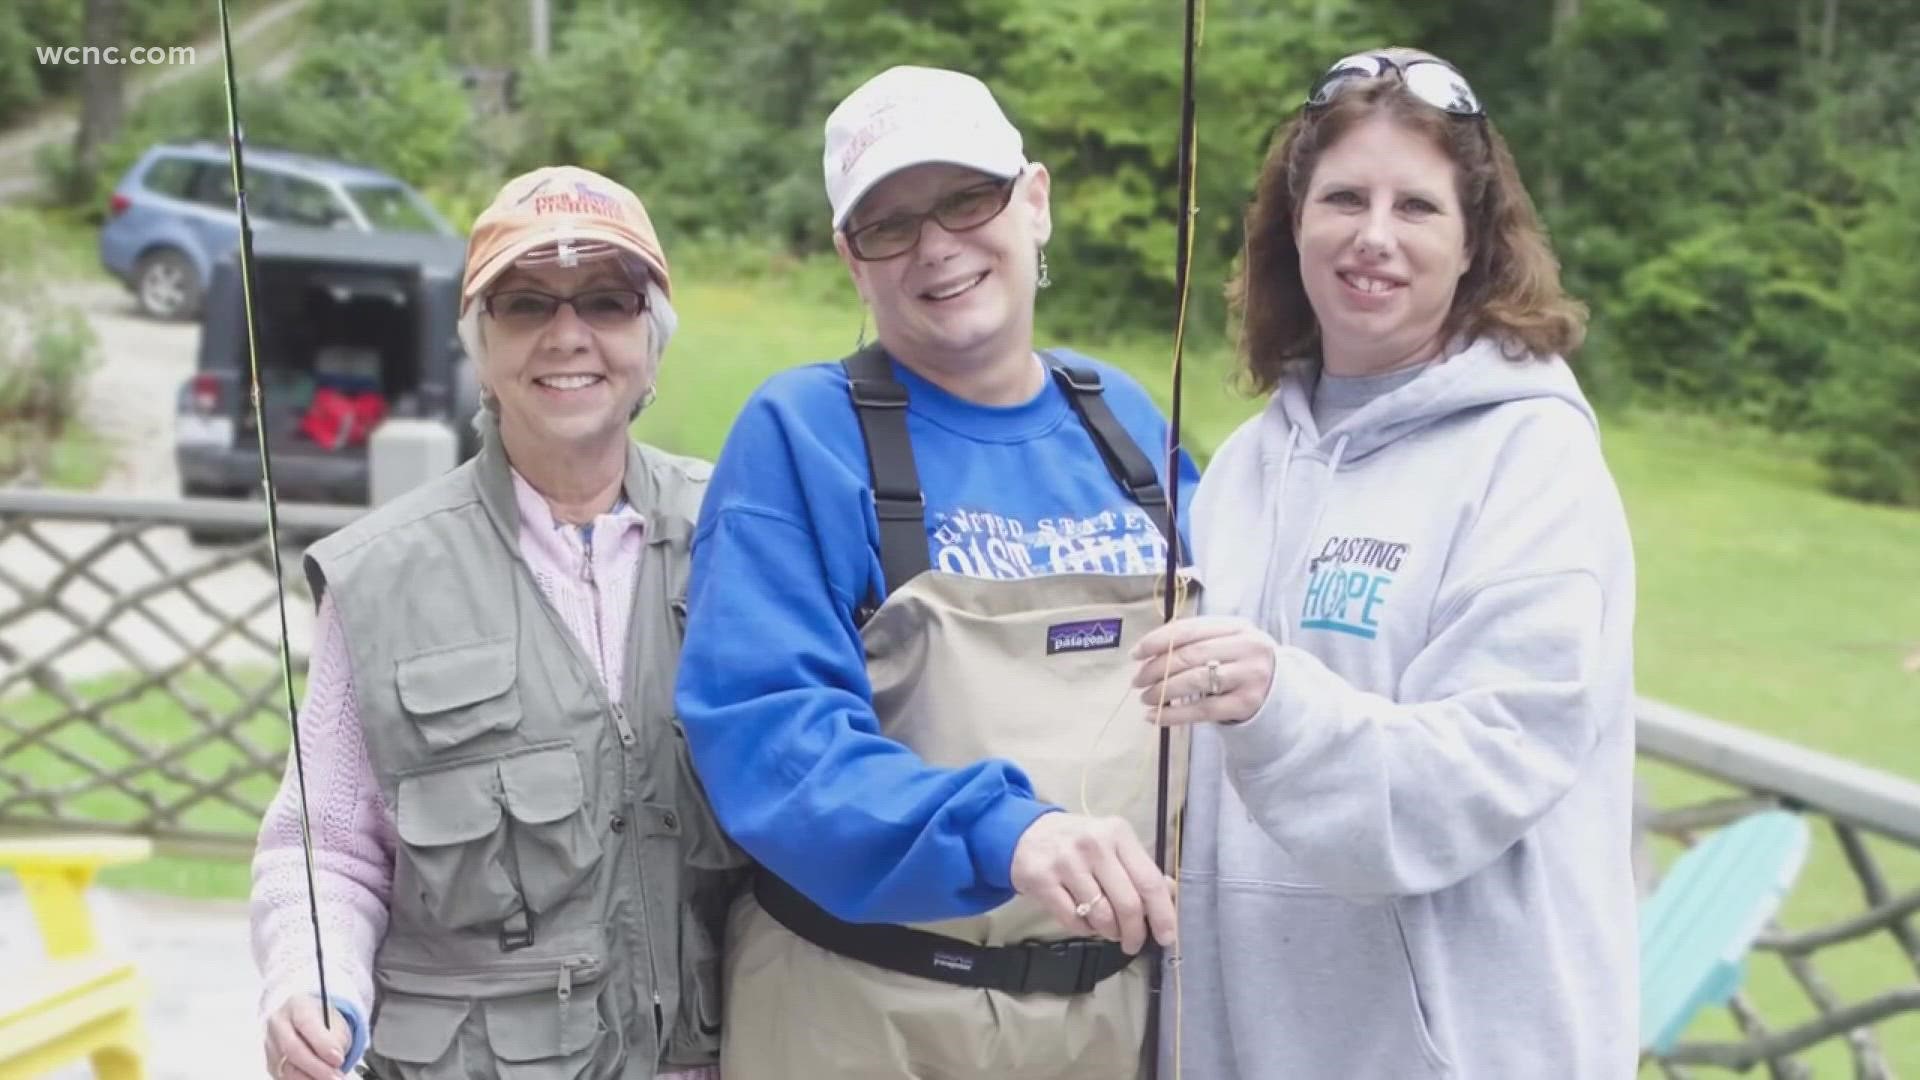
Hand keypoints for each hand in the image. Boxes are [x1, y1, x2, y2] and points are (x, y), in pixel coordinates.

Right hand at [263, 995, 349, 1078]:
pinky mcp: (271, 1064)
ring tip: (331, 1079)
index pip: (306, 1024)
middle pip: (292, 1048)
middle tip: (336, 1077)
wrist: (307, 1024)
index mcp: (296, 1005)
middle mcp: (277, 1024)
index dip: (322, 1043)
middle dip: (316, 1067)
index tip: (338, 1059)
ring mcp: (270, 1045)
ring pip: (286, 1067)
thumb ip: (335, 1038)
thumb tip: (333, 1061)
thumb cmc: (323, 1020)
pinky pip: (285, 1077)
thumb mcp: (335, 1021)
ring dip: (310, 1078)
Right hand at [1009, 811, 1175, 953]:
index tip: (1167, 937)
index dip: (1162, 914)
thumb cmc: (1079, 842)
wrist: (1026, 833)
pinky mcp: (1042, 880)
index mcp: (1117, 834)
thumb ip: (1141, 867)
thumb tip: (1171, 894)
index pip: (1149, 881)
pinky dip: (1084, 929)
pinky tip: (1084, 921)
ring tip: (1108, 928)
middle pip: (1128, 903)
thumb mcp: (1113, 843)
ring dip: (1109, 931)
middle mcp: (1094, 845)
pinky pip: (1073, 920)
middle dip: (1135, 932)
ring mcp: (1066, 862)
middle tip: (1133, 943)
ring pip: (1101, 916)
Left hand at [1131, 616, 1277, 727]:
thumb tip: (1146, 654)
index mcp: (1236, 626)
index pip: (1189, 629)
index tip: (1136, 654)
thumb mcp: (1226, 642)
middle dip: (1156, 669)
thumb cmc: (1240, 662)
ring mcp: (1249, 676)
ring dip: (1162, 691)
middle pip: (1189, 656)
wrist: (1280, 689)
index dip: (1157, 641)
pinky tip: (1156, 717)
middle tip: (1137, 681)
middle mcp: (1247, 647)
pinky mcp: (1247, 704)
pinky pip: (1203, 710)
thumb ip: (1194, 641)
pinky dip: (1174, 714)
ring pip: (1194, 682)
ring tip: (1145, 698)